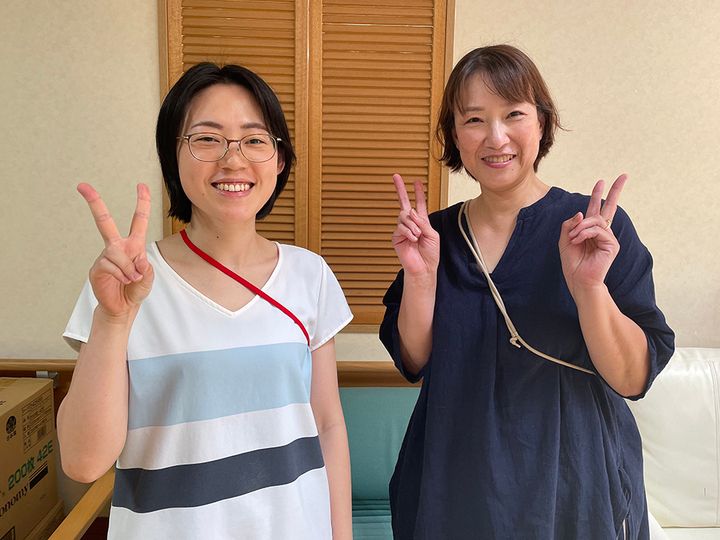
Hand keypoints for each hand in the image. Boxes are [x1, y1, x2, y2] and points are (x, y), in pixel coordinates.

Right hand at [78, 183, 153, 318]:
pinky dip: (122, 275)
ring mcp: (105, 256)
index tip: (140, 185)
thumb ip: (146, 267)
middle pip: (105, 221)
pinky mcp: (97, 268)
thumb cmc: (136, 289)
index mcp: (134, 244)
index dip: (142, 202)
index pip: (139, 220)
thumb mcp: (148, 278)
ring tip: (131, 280)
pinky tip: (122, 282)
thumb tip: (138, 259)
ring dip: (128, 269)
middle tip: (82, 185)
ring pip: (117, 253)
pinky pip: (111, 266)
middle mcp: (117, 246)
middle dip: (94, 202)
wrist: (123, 308)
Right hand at [391, 173, 439, 276]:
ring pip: (404, 216)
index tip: (416, 181)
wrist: (423, 268)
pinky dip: (409, 233)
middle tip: (396, 176)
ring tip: (417, 236)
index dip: (417, 192)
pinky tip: (413, 239)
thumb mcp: (432, 235)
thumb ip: (423, 222)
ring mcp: (402, 230)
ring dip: (413, 225)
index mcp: (421, 222)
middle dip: (400, 189)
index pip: (418, 204)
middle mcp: (411, 224)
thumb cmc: (430, 254)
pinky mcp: (396, 237)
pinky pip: (401, 228)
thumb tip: (410, 212)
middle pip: (404, 203)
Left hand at [559, 174, 626, 296]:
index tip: (601, 181)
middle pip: (609, 208)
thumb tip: (581, 213)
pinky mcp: (612, 245)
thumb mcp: (564, 240)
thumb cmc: (573, 263)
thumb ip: (569, 225)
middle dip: (615, 191)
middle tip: (624, 176)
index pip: (596, 209)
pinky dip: (585, 233)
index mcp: (591, 231)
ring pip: (596, 220)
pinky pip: (598, 230)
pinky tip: (578, 240)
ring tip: (574, 238)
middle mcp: (602, 232)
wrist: (579, 281)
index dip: (598, 195)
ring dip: (581, 227)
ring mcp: (609, 238)